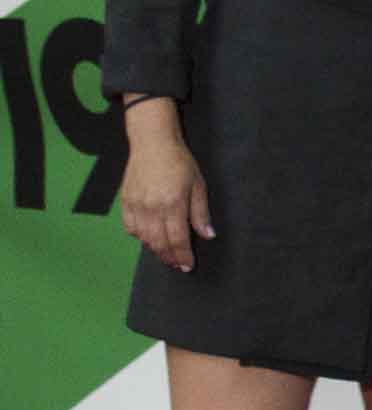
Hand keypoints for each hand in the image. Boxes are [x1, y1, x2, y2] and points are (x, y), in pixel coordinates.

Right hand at [118, 117, 213, 272]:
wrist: (152, 143)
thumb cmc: (180, 162)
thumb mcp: (198, 185)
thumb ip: (200, 213)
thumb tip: (208, 235)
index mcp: (173, 203)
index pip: (177, 239)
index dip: (183, 255)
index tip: (188, 266)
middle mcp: (152, 207)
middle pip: (159, 242)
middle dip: (169, 257)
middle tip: (178, 265)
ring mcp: (136, 204)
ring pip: (144, 237)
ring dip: (155, 249)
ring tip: (166, 255)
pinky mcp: (125, 201)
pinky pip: (130, 227)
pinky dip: (139, 236)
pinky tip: (149, 238)